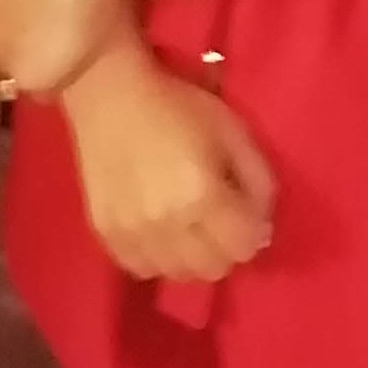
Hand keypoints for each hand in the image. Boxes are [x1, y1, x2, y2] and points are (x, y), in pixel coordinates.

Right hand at [60, 43, 276, 282]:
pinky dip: (157, 258)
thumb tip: (262, 228)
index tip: (243, 211)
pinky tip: (158, 231)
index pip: (243, 249)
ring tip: (186, 226)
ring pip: (176, 274)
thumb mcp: (234, 132)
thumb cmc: (178, 105)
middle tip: (217, 219)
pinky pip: (141, 268)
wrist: (109, 93)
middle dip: (224, 249)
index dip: (251, 232)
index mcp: (203, 197)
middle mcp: (167, 224)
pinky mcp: (105, 232)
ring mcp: (132, 232)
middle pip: (212, 270)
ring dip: (190, 257)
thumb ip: (260, 183)